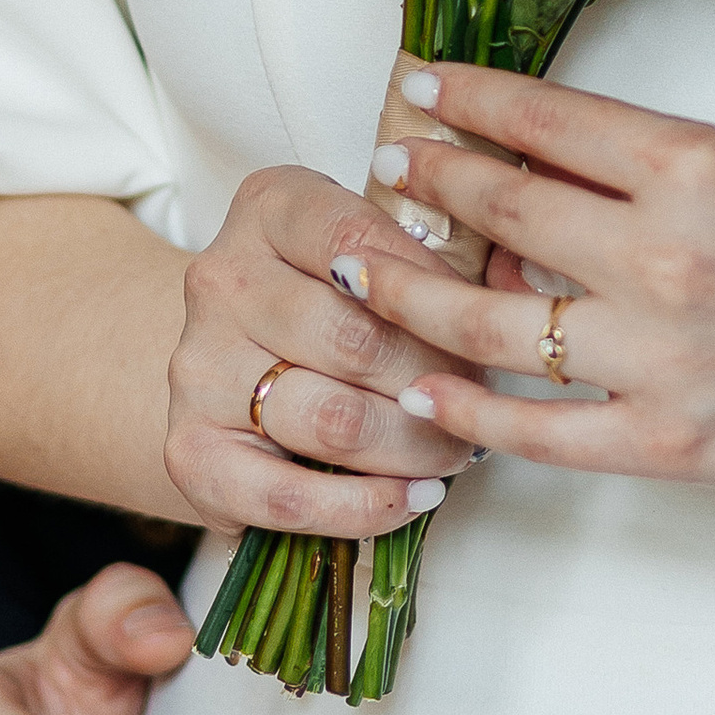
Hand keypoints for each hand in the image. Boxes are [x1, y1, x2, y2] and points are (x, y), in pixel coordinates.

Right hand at [163, 165, 474, 537]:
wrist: (228, 362)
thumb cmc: (328, 298)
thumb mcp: (370, 246)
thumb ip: (432, 254)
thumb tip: (524, 287)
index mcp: (269, 207)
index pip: (361, 236)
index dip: (435, 287)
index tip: (480, 321)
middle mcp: (222, 279)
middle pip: (357, 340)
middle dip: (438, 381)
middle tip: (479, 402)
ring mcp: (197, 368)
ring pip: (335, 422)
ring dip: (415, 448)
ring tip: (455, 451)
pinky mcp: (190, 452)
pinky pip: (290, 496)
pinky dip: (366, 507)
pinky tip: (414, 498)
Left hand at [357, 65, 714, 495]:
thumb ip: (645, 172)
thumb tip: (528, 173)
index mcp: (697, 166)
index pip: (543, 119)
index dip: (464, 99)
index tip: (417, 85)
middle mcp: (670, 257)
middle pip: (502, 212)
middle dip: (427, 182)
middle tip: (381, 167)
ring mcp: (665, 359)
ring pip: (491, 326)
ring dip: (413, 290)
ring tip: (368, 265)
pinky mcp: (669, 444)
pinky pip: (537, 433)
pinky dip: (466, 412)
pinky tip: (421, 388)